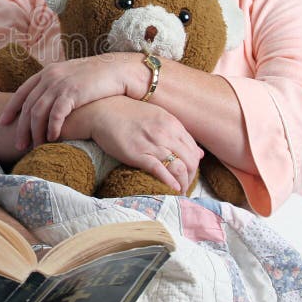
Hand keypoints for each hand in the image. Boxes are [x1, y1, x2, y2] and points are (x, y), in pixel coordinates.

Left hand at [0, 54, 128, 150]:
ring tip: (36, 147)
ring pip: (38, 113)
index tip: (2, 122)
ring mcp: (60, 84)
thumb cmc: (98, 78)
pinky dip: (52, 128)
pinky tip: (53, 139)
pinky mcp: (72, 92)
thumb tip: (48, 104)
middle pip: (28, 106)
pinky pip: (55, 115)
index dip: (11, 107)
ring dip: (35, 133)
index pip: (22, 91)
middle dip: (21, 128)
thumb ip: (57, 88)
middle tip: (19, 145)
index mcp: (48, 72)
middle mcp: (50, 76)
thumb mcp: (71, 77)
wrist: (119, 69)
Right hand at [83, 97, 202, 193]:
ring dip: (182, 184)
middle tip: (185, 187)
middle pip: (189, 161)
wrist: (101, 109)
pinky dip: (169, 182)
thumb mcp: (158, 116)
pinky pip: (159, 170)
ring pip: (178, 168)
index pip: (193, 150)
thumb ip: (179, 133)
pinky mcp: (137, 153)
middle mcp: (165, 133)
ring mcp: (151, 143)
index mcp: (172, 123)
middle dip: (191, 178)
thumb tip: (200, 153)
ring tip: (179, 192)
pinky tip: (172, 189)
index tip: (188, 175)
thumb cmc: (128, 113)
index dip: (194, 166)